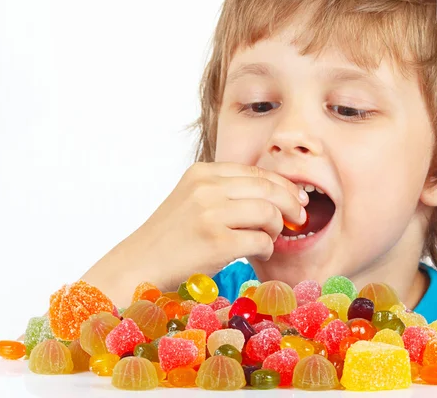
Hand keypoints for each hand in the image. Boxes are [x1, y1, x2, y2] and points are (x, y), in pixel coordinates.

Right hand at [124, 162, 308, 289]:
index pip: (256, 171)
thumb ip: (226, 190)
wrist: (138, 265)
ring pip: (268, 212)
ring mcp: (210, 213)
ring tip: (269, 238)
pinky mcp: (215, 242)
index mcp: (202, 172)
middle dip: (290, 204)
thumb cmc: (171, 236)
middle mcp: (206, 187)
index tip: (297, 198)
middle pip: (268, 188)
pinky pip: (260, 240)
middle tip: (298, 218)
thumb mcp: (193, 198)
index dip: (283, 185)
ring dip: (276, 228)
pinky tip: (259, 252)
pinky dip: (267, 248)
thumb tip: (277, 194)